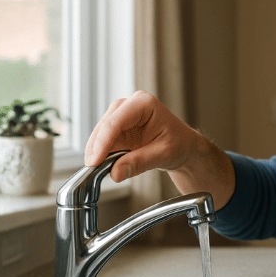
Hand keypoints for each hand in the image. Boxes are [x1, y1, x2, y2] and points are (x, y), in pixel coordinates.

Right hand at [85, 90, 234, 207]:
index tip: (94, 161)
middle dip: (97, 147)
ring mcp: (122, 116)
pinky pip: (102, 141)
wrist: (183, 147)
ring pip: (100, 133)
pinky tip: (100, 165)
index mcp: (144, 103)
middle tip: (92, 168)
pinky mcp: (117, 129)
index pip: (117, 121)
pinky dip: (100, 153)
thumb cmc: (179, 144)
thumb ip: (139, 162)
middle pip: (105, 125)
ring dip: (96, 151)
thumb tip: (115, 172)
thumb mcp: (163, 154)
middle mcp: (130, 105)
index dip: (103, 141)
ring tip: (96, 169)